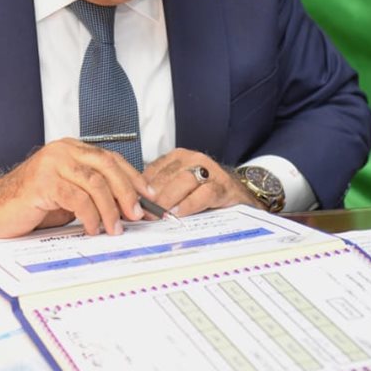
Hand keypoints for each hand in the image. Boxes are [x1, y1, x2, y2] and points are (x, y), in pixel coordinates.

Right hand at [0, 138, 154, 238]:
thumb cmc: (32, 203)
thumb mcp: (69, 194)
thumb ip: (93, 193)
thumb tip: (128, 207)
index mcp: (72, 148)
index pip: (111, 159)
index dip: (133, 178)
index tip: (149, 197)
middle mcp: (63, 150)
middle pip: (107, 167)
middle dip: (127, 192)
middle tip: (137, 215)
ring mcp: (52, 163)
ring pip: (95, 183)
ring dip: (111, 209)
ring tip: (115, 228)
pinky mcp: (43, 181)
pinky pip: (77, 198)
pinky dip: (90, 215)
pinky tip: (93, 229)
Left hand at [142, 149, 259, 217]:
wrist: (237, 192)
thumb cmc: (203, 189)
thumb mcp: (179, 185)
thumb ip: (160, 189)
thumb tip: (134, 203)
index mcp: (178, 157)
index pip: (154, 169)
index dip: (142, 187)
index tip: (133, 203)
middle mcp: (193, 160)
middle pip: (168, 175)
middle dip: (154, 195)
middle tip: (144, 211)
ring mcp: (209, 171)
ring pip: (185, 181)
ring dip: (170, 198)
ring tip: (160, 213)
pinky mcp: (222, 186)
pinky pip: (204, 193)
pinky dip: (190, 204)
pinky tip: (179, 212)